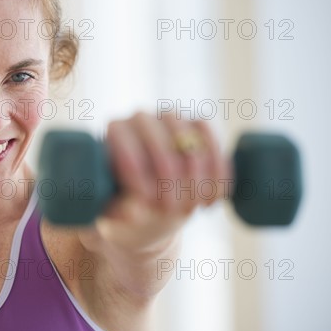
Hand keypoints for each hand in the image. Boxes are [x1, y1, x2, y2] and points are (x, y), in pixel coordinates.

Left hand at [92, 112, 231, 253]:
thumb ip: (117, 211)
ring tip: (191, 209)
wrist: (150, 208)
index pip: (124, 139)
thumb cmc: (124, 208)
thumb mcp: (114, 212)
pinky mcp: (197, 128)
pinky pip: (212, 142)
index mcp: (114, 132)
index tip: (146, 199)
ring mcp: (171, 120)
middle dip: (168, 176)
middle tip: (170, 209)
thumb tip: (133, 212)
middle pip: (158, 136)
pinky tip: (211, 201)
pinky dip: (216, 173)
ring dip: (195, 176)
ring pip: (189, 137)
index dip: (136, 168)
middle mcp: (141, 118)